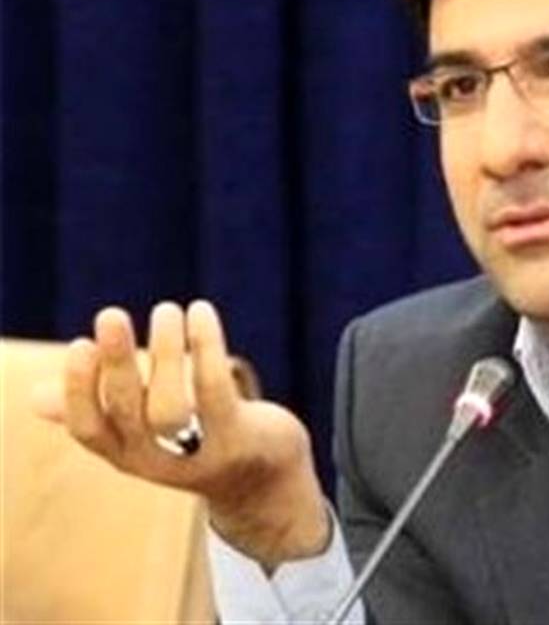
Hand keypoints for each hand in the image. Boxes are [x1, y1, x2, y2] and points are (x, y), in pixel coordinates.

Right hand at [33, 299, 329, 569]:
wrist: (268, 485)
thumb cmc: (197, 444)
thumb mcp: (147, 432)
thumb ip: (99, 411)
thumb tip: (36, 399)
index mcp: (127, 455)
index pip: (89, 430)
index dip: (80, 390)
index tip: (81, 344)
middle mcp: (158, 461)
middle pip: (128, 413)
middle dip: (117, 363)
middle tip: (110, 314)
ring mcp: (200, 455)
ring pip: (172, 406)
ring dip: (165, 353)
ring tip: (166, 309)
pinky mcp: (239, 440)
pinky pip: (218, 391)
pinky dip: (207, 348)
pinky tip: (201, 312)